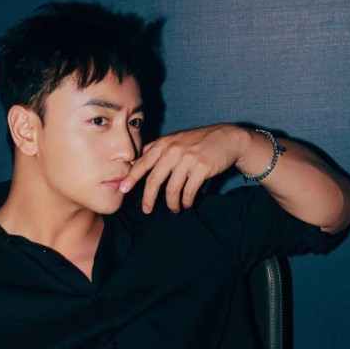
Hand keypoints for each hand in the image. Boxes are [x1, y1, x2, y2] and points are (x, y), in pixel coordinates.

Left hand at [119, 123, 247, 213]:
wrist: (227, 138)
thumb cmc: (198, 141)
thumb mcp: (175, 139)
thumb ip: (157, 149)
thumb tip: (137, 161)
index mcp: (164, 144)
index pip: (142, 163)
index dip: (131, 178)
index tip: (122, 190)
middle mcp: (173, 150)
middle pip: (154, 180)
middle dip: (148, 198)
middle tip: (147, 210)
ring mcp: (187, 159)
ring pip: (172, 189)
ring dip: (172, 203)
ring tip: (174, 208)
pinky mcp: (201, 168)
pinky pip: (189, 191)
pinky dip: (187, 201)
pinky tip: (187, 203)